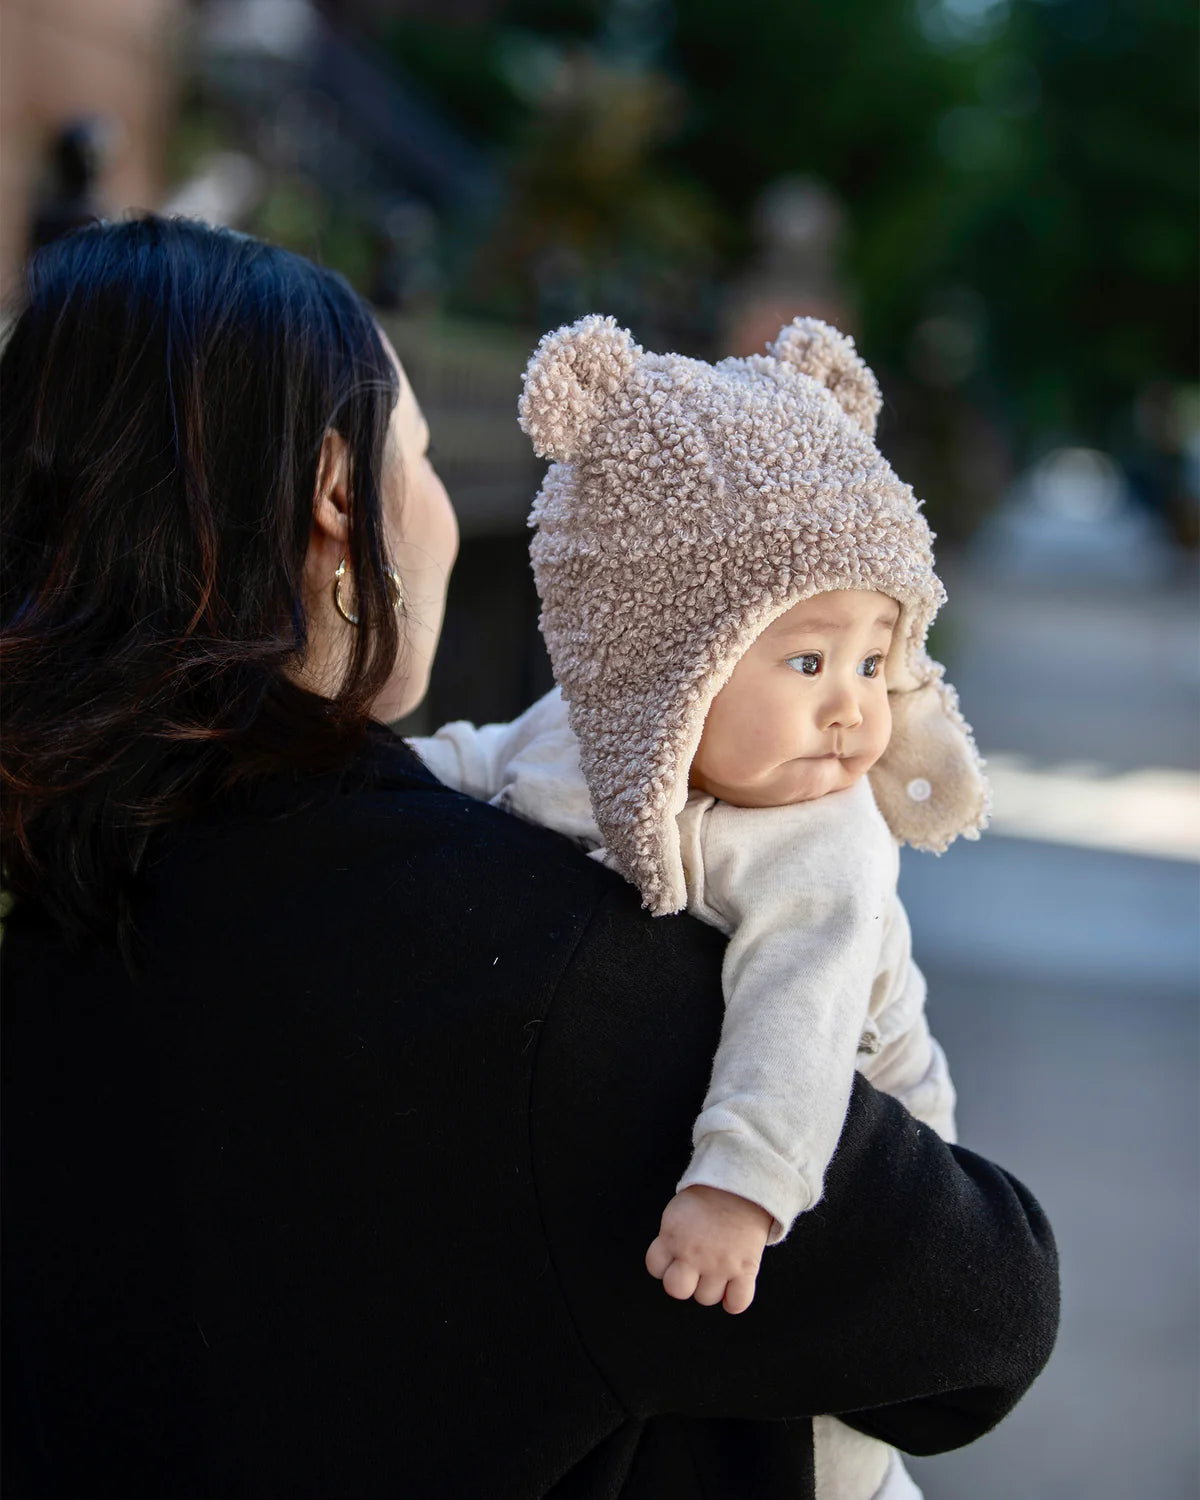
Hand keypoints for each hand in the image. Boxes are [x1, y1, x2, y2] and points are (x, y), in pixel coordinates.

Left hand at [645, 1185, 771, 1314]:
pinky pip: (737, 1303)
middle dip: (685, 1282)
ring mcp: (719, 1265)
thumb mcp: (679, 1212)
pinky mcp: (744, 1269)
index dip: (664, 1265)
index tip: (674, 1258)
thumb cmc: (709, 1196)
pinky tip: (734, 1288)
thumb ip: (672, 1237)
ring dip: (711, 1288)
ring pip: (706, 1298)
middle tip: (695, 1270)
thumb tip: (671, 1258)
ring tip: (718, 1271)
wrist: (742, 1185)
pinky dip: (734, 1302)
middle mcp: (693, 1255)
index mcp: (672, 1237)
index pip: (655, 1268)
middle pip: (677, 1290)